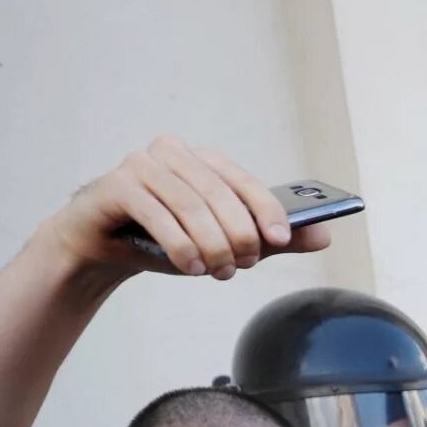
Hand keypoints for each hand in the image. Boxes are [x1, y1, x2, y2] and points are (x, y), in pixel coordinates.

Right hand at [40, 137, 330, 280]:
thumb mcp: (223, 242)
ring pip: (190, 205)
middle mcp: (171, 152)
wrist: (102, 250)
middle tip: (241, 267)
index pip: (243, 181)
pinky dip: (179, 245)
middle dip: (237, 235)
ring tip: (217, 273)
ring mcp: (140, 164)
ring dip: (210, 245)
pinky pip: (157, 214)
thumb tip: (324, 236)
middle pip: (219, 195)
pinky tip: (191, 267)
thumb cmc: (164, 241)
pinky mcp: (115, 185)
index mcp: (201, 159)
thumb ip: (270, 240)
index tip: (281, 240)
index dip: (266, 210)